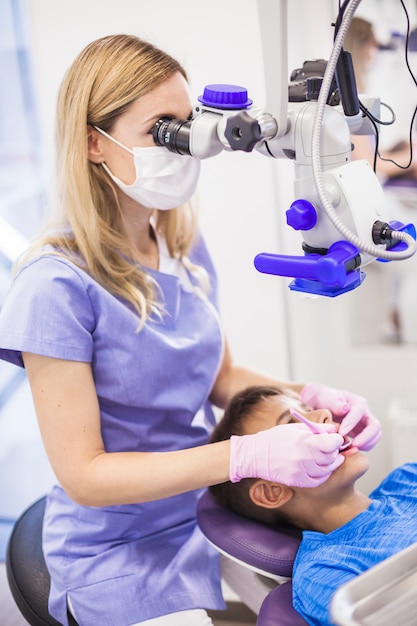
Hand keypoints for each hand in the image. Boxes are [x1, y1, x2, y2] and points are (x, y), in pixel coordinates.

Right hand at [229, 423, 343, 487]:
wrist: (255, 455)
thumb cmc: (274, 438)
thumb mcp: (294, 428)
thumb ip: (316, 428)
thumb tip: (334, 429)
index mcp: (303, 441)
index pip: (332, 443)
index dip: (336, 440)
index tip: (335, 439)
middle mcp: (303, 457)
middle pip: (331, 457)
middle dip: (333, 451)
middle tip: (331, 447)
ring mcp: (300, 471)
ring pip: (326, 470)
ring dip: (329, 463)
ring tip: (326, 457)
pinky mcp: (296, 481)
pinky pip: (317, 480)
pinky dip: (323, 474)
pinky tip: (319, 467)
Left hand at [300, 383, 380, 450]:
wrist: (326, 405)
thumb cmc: (327, 400)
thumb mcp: (328, 398)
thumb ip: (336, 403)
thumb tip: (345, 408)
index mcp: (357, 402)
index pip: (359, 412)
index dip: (351, 423)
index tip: (341, 433)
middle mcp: (365, 413)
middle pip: (375, 426)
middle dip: (366, 437)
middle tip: (353, 445)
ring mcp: (366, 424)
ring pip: (376, 435)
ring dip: (366, 444)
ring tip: (352, 448)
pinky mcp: (364, 433)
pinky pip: (370, 442)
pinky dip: (363, 447)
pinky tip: (351, 448)